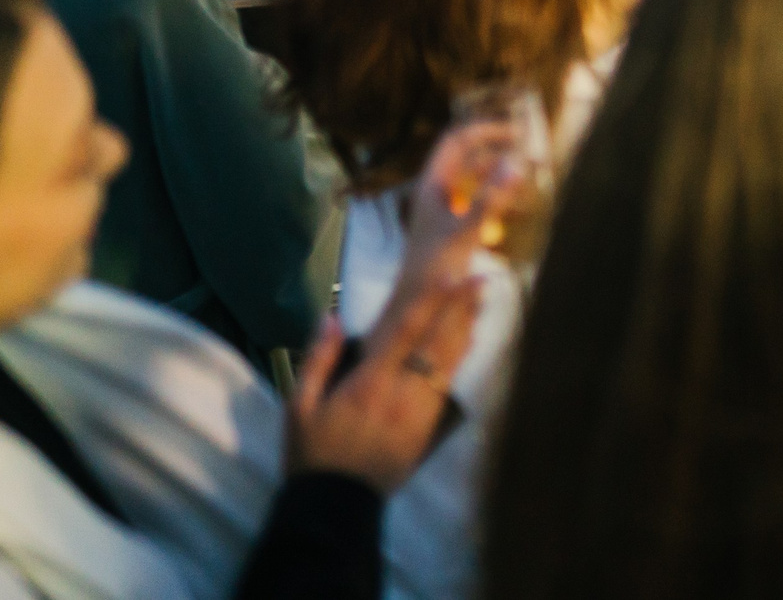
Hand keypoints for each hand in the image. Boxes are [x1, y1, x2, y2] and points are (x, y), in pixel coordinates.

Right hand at [285, 276, 479, 493]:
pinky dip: (461, 358)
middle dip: (462, 308)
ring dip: (467, 328)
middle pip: (439, 341)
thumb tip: (333, 317)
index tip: (451, 276)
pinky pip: (450, 383)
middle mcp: (402, 392)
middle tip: (483, 278)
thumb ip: (318, 358)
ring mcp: (420, 410)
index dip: (432, 301)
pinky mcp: (429, 427)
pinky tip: (469, 342)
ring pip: (450, 361)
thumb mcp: (299, 406)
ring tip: (483, 301)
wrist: (336, 504)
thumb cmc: (313, 452)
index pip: (408, 332)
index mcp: (370, 382)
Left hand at [392, 122, 526, 312]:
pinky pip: (476, 200)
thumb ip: (491, 199)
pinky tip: (513, 204)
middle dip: (496, 149)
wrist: (415, 302)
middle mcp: (437, 192)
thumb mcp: (464, 231)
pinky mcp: (452, 226)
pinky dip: (495, 194)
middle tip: (527, 150)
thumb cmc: (433, 267)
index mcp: (433, 185)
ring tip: (526, 173)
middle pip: (466, 157)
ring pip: (472, 179)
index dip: (484, 131)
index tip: (515, 132)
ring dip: (497, 171)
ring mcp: (444, 209)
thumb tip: (516, 164)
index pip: (457, 141)